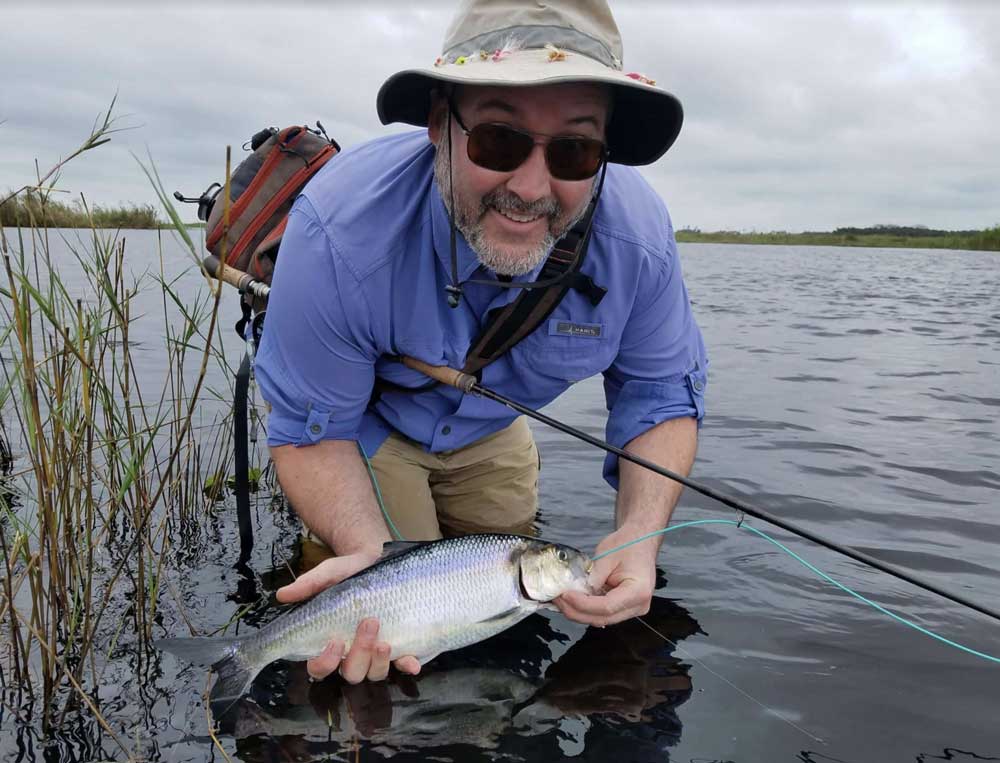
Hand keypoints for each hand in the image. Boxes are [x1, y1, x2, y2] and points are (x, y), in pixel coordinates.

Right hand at [276, 550, 420, 681]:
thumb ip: (308, 585)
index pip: (319, 668)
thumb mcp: (328, 574)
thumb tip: (283, 594)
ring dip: (379, 661)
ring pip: (374, 674)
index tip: (333, 642)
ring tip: (384, 639)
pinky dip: (406, 665)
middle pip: (350, 673)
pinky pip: (402, 664)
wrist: (376, 559)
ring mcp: (375, 653)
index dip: (325, 663)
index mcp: (329, 642)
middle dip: (359, 655)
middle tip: (368, 624)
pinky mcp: (399, 646)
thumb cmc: (347, 573)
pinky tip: (412, 662)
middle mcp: (351, 653)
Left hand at [555, 527, 657, 626]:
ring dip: (579, 612)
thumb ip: (594, 576)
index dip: (583, 604)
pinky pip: (603, 613)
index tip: (565, 595)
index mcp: (638, 591)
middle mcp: (638, 605)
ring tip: (561, 601)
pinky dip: (586, 609)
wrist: (640, 541)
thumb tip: (577, 591)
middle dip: (577, 611)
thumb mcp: (608, 555)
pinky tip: (572, 601)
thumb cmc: (627, 544)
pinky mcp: (625, 608)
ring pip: (601, 619)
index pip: (606, 606)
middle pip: (603, 618)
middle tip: (558, 600)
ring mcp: (633, 609)